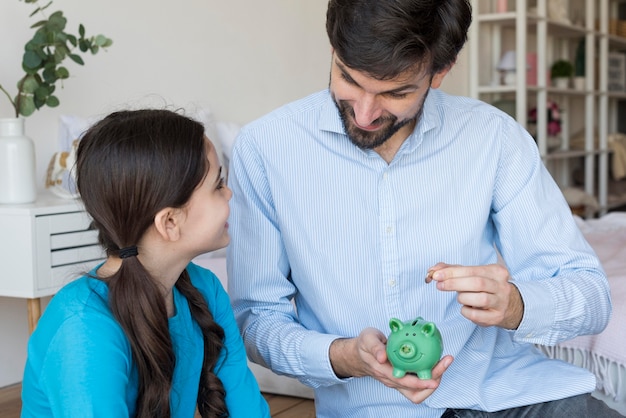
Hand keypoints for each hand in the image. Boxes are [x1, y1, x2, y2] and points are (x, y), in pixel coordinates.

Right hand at [329, 328, 453, 403]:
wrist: (359, 354)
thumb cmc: (364, 346)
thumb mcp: (367, 339)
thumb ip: (374, 346)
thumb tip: (382, 356)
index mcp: (384, 371)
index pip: (405, 382)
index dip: (421, 383)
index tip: (434, 378)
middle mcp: (392, 380)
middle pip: (416, 390)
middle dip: (434, 378)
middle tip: (445, 362)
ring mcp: (397, 382)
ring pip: (419, 390)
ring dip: (434, 379)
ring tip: (443, 363)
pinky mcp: (402, 379)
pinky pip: (418, 384)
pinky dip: (429, 376)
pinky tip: (435, 363)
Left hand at [426, 262, 522, 328]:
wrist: (506, 305)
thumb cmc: (484, 287)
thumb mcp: (471, 275)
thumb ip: (452, 270)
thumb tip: (434, 269)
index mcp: (496, 272)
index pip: (472, 270)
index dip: (453, 272)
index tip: (436, 275)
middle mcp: (502, 286)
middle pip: (477, 283)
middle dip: (454, 283)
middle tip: (440, 285)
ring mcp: (501, 302)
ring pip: (480, 299)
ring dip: (463, 298)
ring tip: (460, 298)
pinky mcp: (496, 317)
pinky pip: (476, 315)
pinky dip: (466, 311)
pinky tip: (466, 308)